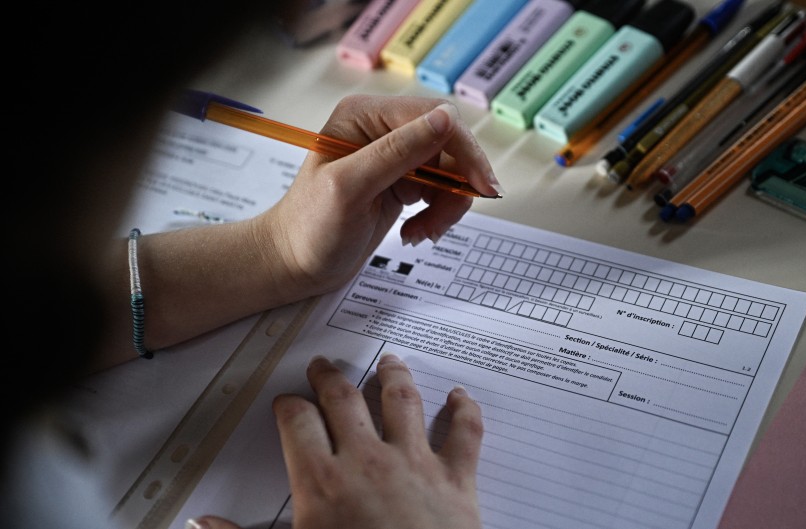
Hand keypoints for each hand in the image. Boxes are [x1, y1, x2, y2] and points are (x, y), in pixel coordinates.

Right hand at [189, 353, 483, 528]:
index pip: (298, 422)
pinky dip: (465, 410)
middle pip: (345, 400)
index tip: (287, 402)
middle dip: (331, 378)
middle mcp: (368, 460)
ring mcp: (416, 464)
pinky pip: (465, 433)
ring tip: (389, 361)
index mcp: (323, 481)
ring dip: (393, 376)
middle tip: (324, 367)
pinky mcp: (456, 479)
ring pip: (403, 401)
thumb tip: (201, 525)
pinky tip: (460, 395)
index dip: (289, 406)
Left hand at [258, 95, 501, 295]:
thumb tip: (446, 119)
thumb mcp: (351, 189)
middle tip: (445, 221)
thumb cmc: (309, 228)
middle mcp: (383, 129)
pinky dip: (439, 214)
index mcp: (366, 115)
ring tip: (422, 233)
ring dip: (447, 206)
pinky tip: (416, 232)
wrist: (294, 263)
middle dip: (456, 185)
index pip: (435, 117)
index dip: (464, 151)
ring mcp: (395, 156)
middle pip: (450, 145)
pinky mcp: (403, 181)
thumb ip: (397, 151)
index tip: (481, 187)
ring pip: (451, 171)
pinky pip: (442, 190)